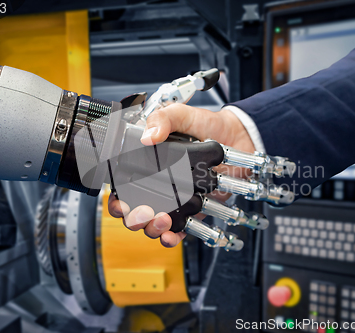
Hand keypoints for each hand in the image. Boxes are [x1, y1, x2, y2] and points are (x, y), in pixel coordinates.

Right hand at [108, 104, 254, 246]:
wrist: (238, 137)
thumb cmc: (207, 125)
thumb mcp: (181, 115)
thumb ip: (163, 120)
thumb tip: (148, 137)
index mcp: (147, 165)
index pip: (122, 187)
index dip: (116, 199)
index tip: (120, 202)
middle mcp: (157, 186)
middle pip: (133, 212)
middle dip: (133, 219)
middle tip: (143, 213)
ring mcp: (174, 200)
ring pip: (152, 225)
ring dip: (152, 228)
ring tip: (162, 220)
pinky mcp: (192, 211)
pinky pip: (178, 230)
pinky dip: (172, 238)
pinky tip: (170, 235)